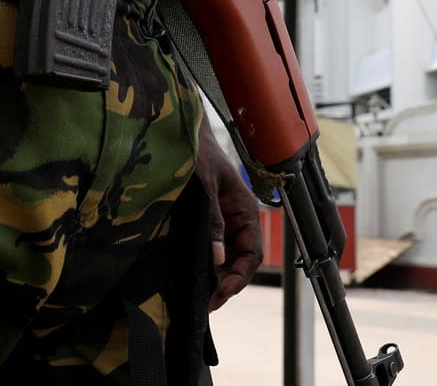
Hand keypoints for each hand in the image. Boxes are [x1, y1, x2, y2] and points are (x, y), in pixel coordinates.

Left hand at [195, 123, 260, 309]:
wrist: (184, 134)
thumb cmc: (199, 153)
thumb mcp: (206, 186)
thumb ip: (213, 221)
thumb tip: (217, 258)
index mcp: (246, 211)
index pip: (253, 254)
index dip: (239, 277)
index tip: (220, 293)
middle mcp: (238, 220)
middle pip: (241, 261)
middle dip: (228, 283)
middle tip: (207, 302)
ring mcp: (224, 222)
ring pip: (228, 259)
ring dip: (218, 278)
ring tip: (201, 296)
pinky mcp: (209, 222)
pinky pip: (214, 250)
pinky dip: (208, 266)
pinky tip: (195, 277)